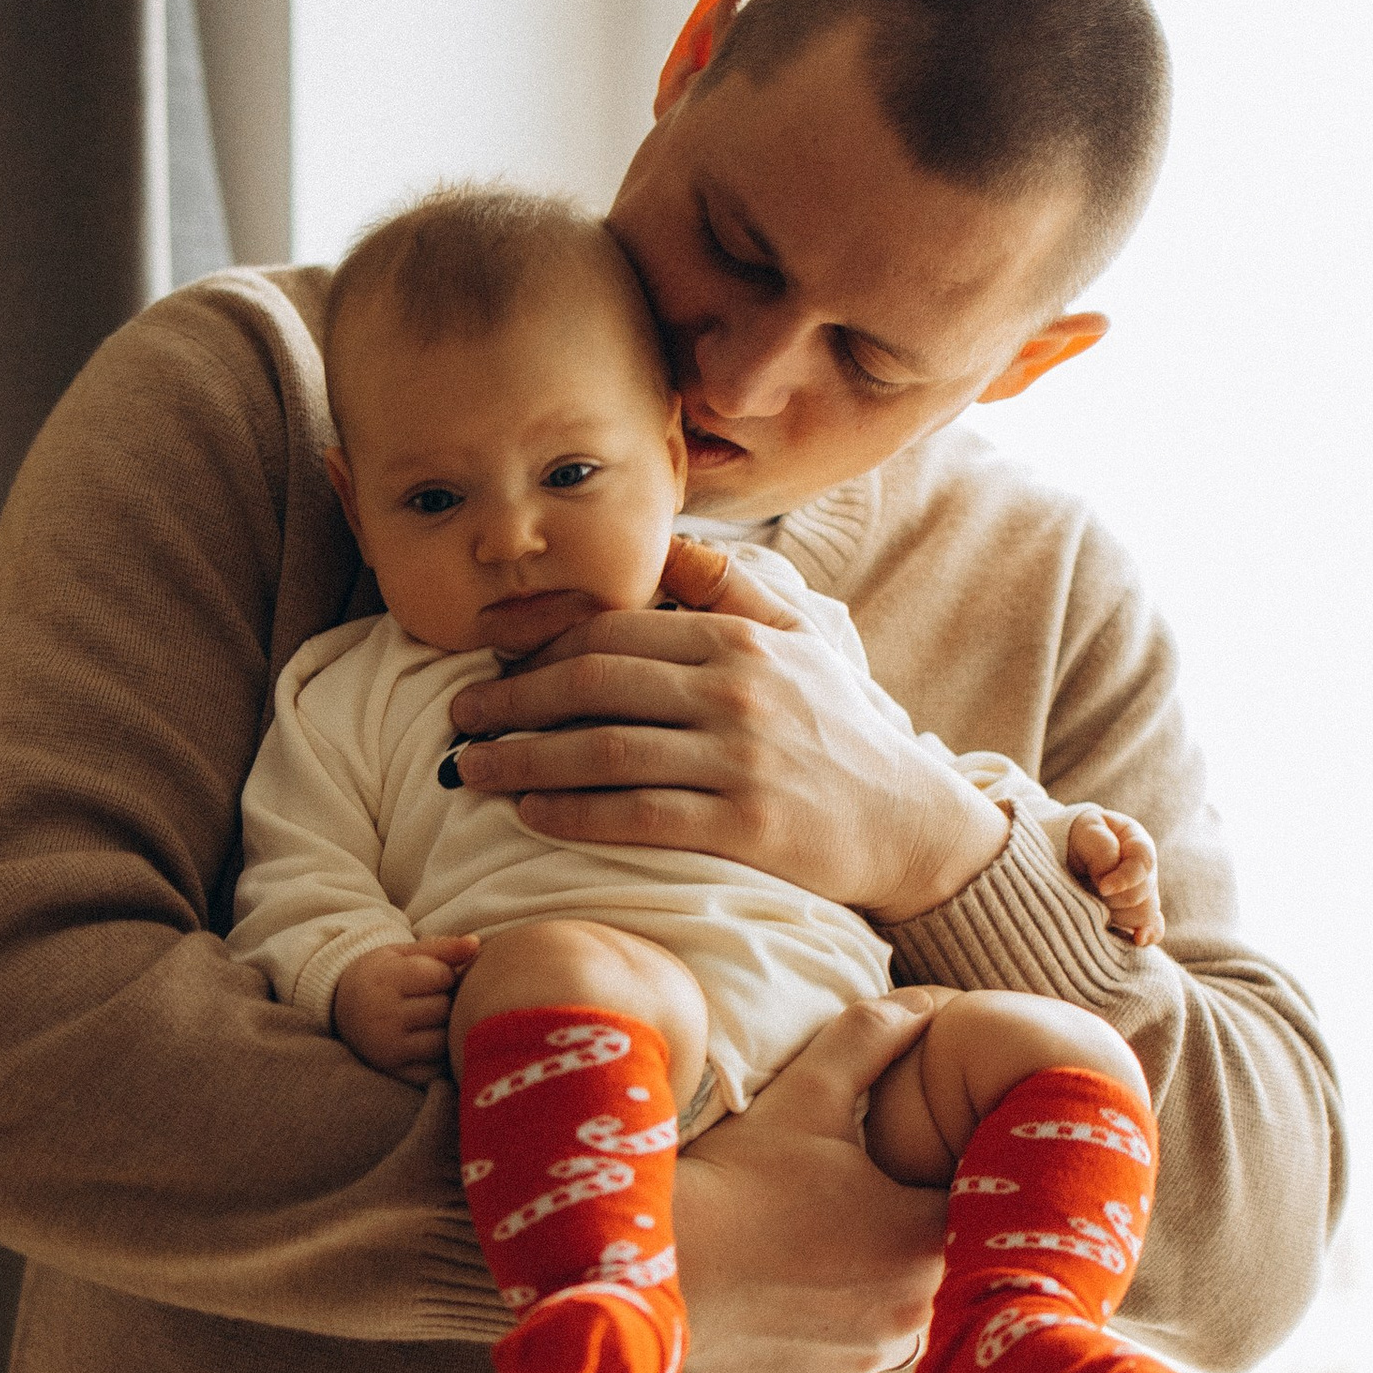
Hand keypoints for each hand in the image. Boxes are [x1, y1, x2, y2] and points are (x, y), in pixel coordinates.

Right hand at [332, 934, 478, 1083]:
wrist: (340, 1009)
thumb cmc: (382, 975)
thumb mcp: (404, 953)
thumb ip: (443, 948)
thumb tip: (476, 944)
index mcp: (384, 980)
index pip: (442, 976)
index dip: (444, 974)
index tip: (430, 976)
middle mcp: (382, 1016)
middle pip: (444, 1009)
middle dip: (445, 1001)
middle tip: (428, 998)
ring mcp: (388, 1048)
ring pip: (444, 1040)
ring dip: (444, 1029)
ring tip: (427, 1019)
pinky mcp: (395, 1072)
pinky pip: (437, 1067)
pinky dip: (438, 1055)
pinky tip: (423, 1040)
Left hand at [443, 537, 1007, 923]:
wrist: (914, 822)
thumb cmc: (846, 732)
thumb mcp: (804, 640)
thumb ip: (733, 592)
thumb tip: (668, 545)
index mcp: (738, 639)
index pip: (614, 629)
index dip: (540, 647)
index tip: (493, 665)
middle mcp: (735, 690)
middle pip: (592, 682)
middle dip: (510, 698)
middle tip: (457, 715)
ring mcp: (739, 759)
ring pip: (602, 749)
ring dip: (521, 757)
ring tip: (469, 768)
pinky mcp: (744, 826)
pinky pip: (635, 815)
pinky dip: (572, 812)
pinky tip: (528, 812)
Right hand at [675, 996, 950, 1372]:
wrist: (651, 1271)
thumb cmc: (734, 1179)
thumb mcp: (806, 1095)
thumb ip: (872, 1039)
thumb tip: (926, 1000)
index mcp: (924, 1239)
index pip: (970, 1207)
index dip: (944, 1179)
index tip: (911, 1160)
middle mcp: (912, 1314)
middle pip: (934, 1265)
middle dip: (906, 1232)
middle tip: (854, 1199)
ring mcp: (867, 1362)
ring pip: (893, 1316)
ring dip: (870, 1287)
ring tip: (815, 1247)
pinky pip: (845, 1358)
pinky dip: (826, 1332)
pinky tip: (785, 1296)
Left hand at [1064, 806, 1161, 948]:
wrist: (1059, 853)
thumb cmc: (1073, 838)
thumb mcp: (1085, 832)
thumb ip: (1101, 851)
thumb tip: (1109, 886)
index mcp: (1136, 842)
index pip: (1144, 862)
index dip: (1126, 878)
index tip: (1102, 888)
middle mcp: (1144, 870)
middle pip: (1142, 894)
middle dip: (1114, 898)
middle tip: (1090, 891)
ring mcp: (1142, 894)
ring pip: (1143, 915)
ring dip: (1115, 914)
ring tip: (1093, 903)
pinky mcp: (1134, 915)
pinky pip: (1152, 929)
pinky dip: (1146, 935)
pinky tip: (1138, 939)